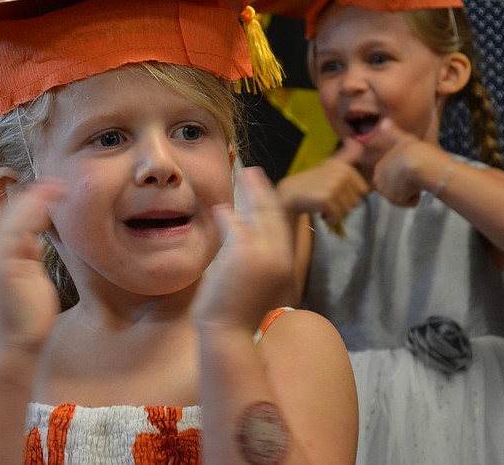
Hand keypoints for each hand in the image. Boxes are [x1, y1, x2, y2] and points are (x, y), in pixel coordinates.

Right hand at [0, 180, 64, 351]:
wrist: (20, 345)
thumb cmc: (28, 315)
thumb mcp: (28, 277)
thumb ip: (27, 256)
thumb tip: (33, 239)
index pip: (10, 219)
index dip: (30, 202)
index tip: (53, 189)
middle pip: (9, 214)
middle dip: (34, 195)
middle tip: (59, 183)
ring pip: (13, 219)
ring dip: (36, 201)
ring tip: (57, 189)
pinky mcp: (1, 268)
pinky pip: (17, 233)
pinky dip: (33, 217)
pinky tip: (49, 208)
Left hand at [192, 167, 294, 331]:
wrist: (228, 333)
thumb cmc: (235, 313)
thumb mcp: (250, 280)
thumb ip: (248, 253)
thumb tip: (237, 227)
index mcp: (283, 264)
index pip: (280, 226)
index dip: (271, 204)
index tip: (262, 188)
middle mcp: (279, 258)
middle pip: (272, 214)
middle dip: (261, 190)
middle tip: (253, 171)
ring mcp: (263, 255)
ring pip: (257, 215)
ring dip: (248, 192)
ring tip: (242, 175)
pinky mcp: (243, 255)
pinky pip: (235, 226)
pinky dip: (227, 216)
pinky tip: (220, 208)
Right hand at [277, 139, 368, 226]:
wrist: (290, 194)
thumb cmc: (312, 182)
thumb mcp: (330, 165)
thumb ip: (346, 156)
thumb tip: (357, 142)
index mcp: (344, 166)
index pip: (362, 189)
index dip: (350, 195)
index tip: (336, 193)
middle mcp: (341, 174)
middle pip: (356, 201)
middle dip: (344, 205)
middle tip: (329, 200)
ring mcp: (334, 186)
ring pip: (348, 210)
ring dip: (336, 213)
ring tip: (324, 206)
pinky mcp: (326, 199)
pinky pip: (338, 216)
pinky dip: (330, 219)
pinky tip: (321, 213)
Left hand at [363, 119, 446, 205]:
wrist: (423, 164)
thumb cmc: (417, 151)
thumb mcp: (404, 140)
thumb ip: (394, 133)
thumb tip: (384, 122)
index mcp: (379, 166)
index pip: (392, 177)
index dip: (404, 175)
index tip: (412, 170)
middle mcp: (379, 180)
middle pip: (395, 189)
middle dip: (406, 187)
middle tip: (416, 177)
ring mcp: (386, 191)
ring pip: (401, 196)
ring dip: (410, 193)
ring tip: (418, 182)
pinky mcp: (395, 199)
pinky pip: (407, 202)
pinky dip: (414, 199)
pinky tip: (419, 189)